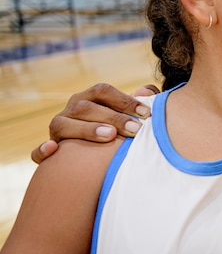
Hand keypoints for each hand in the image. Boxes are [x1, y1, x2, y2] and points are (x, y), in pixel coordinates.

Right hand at [30, 83, 159, 163]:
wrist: (86, 162)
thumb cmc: (114, 134)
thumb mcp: (124, 118)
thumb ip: (136, 105)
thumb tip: (151, 91)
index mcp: (88, 99)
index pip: (102, 91)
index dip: (124, 100)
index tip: (147, 113)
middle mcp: (70, 110)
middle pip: (86, 107)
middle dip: (113, 117)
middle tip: (136, 129)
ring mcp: (56, 130)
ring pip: (63, 125)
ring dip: (86, 129)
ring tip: (109, 136)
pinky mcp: (47, 152)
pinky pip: (38, 151)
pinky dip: (43, 150)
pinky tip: (54, 149)